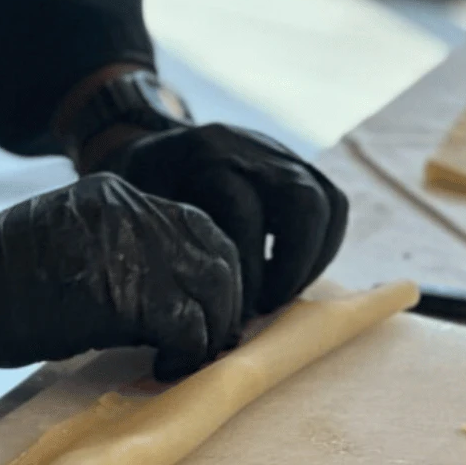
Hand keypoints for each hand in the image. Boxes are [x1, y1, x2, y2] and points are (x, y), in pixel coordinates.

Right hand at [0, 173, 241, 380]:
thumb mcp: (64, 239)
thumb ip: (112, 250)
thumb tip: (155, 295)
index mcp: (116, 194)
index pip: (197, 225)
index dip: (214, 269)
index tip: (207, 306)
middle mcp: (133, 211)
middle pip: (218, 252)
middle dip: (225, 302)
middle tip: (213, 340)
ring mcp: (133, 248)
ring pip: (214, 289)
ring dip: (212, 331)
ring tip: (190, 359)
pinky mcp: (128, 295)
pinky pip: (189, 327)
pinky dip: (189, 355)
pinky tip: (167, 369)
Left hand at [96, 124, 347, 318]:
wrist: (145, 149)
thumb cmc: (135, 192)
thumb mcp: (133, 207)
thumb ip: (160, 244)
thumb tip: (183, 317)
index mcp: (203, 155)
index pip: (243, 213)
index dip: (247, 269)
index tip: (232, 310)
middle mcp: (248, 148)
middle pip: (301, 200)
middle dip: (292, 264)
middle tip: (265, 305)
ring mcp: (278, 154)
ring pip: (325, 202)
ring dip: (311, 259)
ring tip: (279, 294)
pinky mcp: (296, 166)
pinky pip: (332, 204)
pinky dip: (321, 245)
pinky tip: (290, 274)